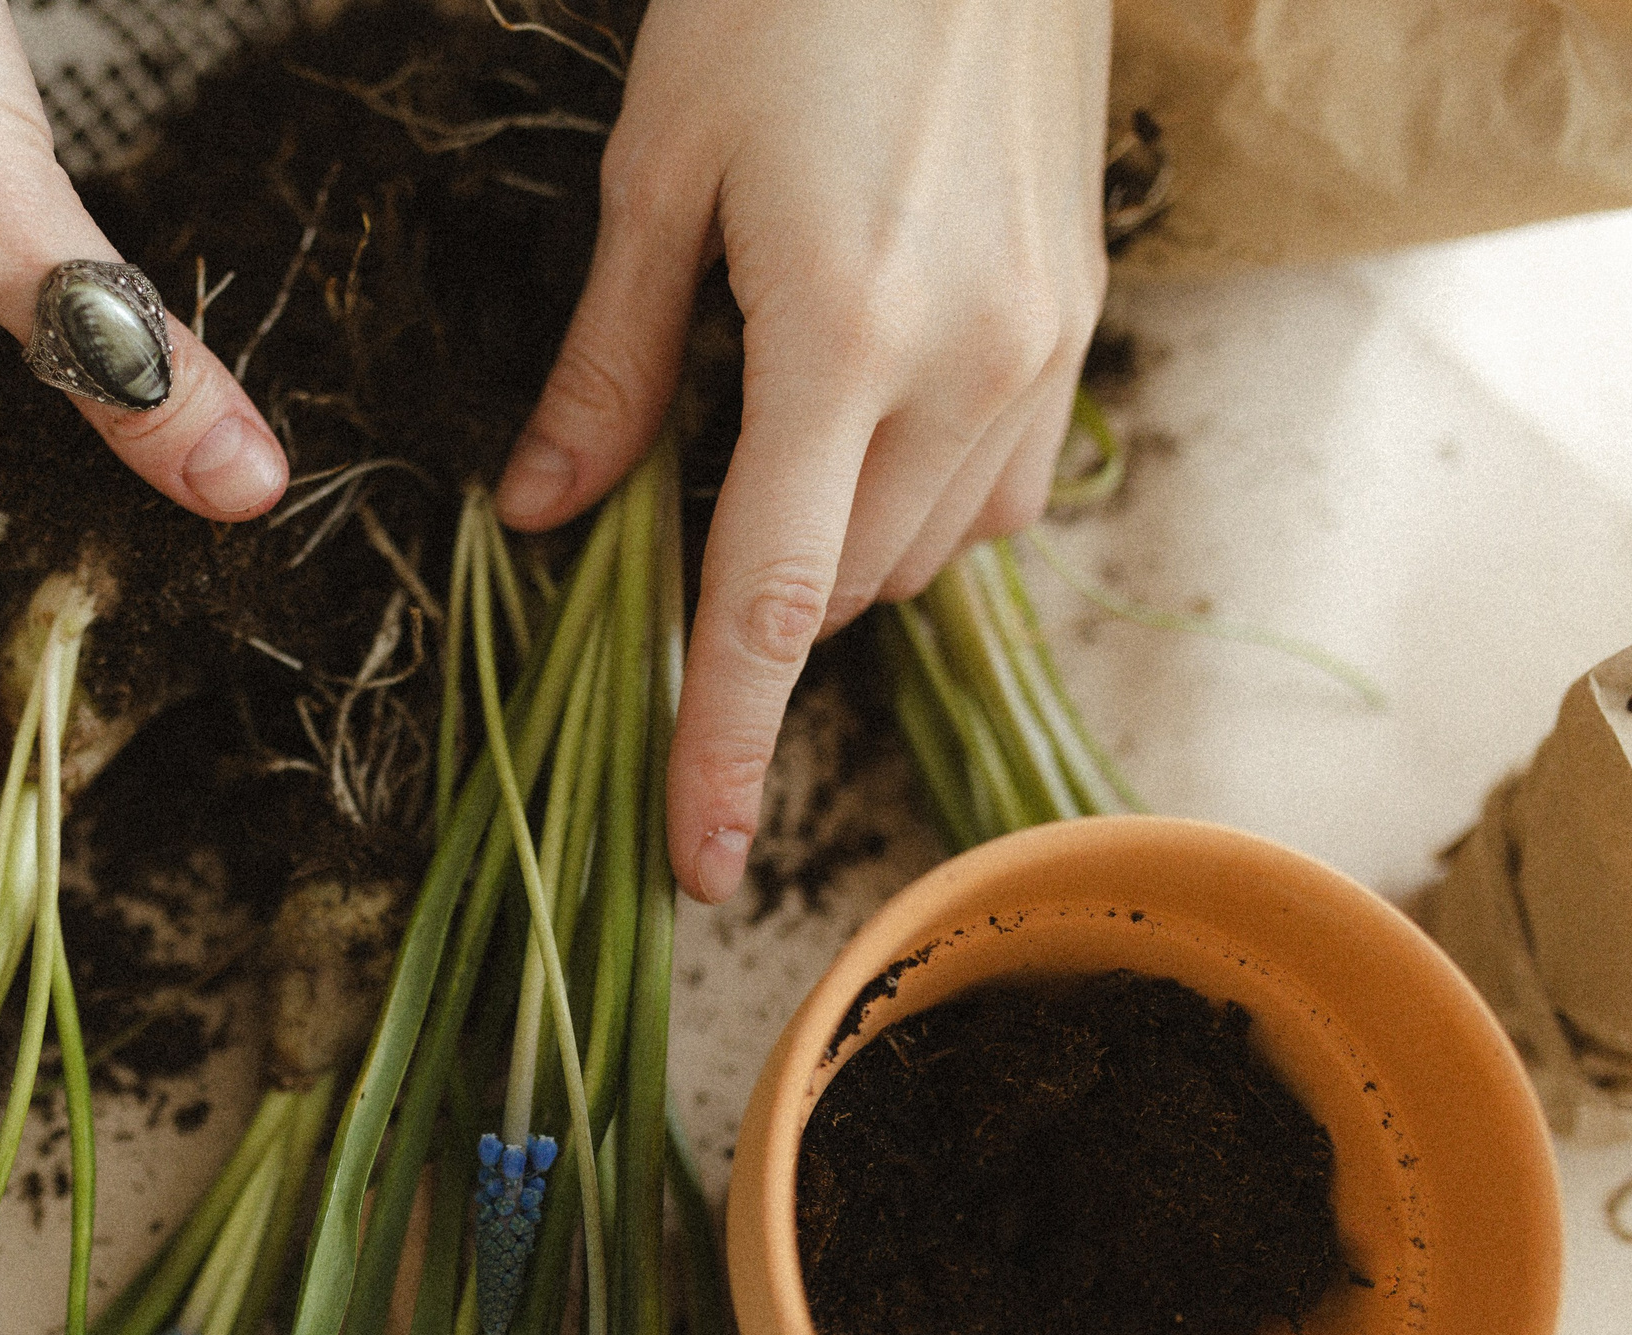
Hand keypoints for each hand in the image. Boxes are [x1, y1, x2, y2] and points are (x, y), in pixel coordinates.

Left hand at [493, 0, 1110, 901]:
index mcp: (843, 337)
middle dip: (748, 604)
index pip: (767, 602)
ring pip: (924, 551)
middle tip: (664, 529)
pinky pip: (995, 485)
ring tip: (761, 449)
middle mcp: (969, 367)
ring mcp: (1045, 347)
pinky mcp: (1080, 319)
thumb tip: (550, 513)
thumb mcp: (661, 174)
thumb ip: (611, 363)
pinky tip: (859, 422)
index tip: (703, 863)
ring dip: (828, 552)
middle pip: (841, 589)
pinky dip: (912, 499)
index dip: (722, 744)